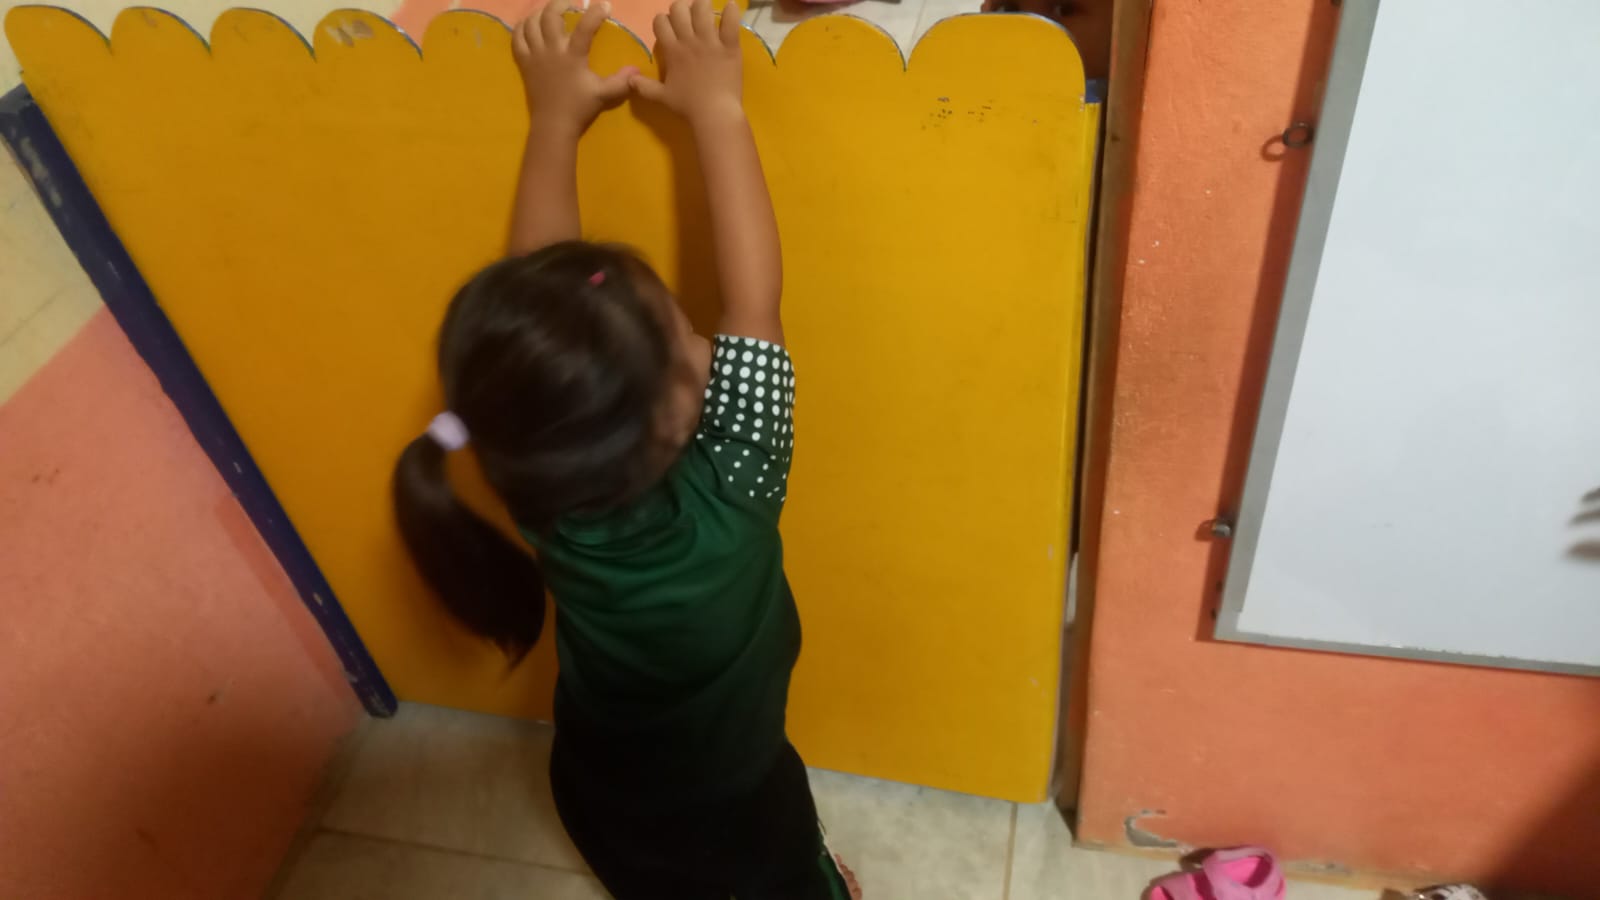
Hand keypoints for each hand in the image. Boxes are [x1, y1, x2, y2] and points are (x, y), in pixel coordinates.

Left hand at [513, 1, 635, 133]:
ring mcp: (535, 55)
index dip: (595, 12)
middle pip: (550, 16)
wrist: (553, 124)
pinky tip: (529, 24)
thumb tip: (636, 70)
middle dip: (560, 4)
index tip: (605, 5)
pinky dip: (522, 27)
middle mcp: (552, 50)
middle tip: (571, 4)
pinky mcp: (524, 62)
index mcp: (573, 56)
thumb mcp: (604, 94)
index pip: (584, 27)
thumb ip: (621, 81)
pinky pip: (517, 38)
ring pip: (532, 24)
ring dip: (540, 13)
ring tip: (550, 12)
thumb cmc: (579, 107)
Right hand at [630, 0, 744, 126]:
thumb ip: (644, 86)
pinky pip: (730, 22)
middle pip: (678, 9)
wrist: (714, 113)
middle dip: (681, 9)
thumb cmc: (687, 106)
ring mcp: (710, 41)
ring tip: (706, 11)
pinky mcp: (729, 46)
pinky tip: (730, 6)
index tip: (669, 28)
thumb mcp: (661, 97)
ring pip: (702, 8)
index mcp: (672, 51)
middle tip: (688, 18)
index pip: (660, 21)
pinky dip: (731, 11)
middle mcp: (689, 41)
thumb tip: (629, 80)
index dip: (663, 21)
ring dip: (703, 5)